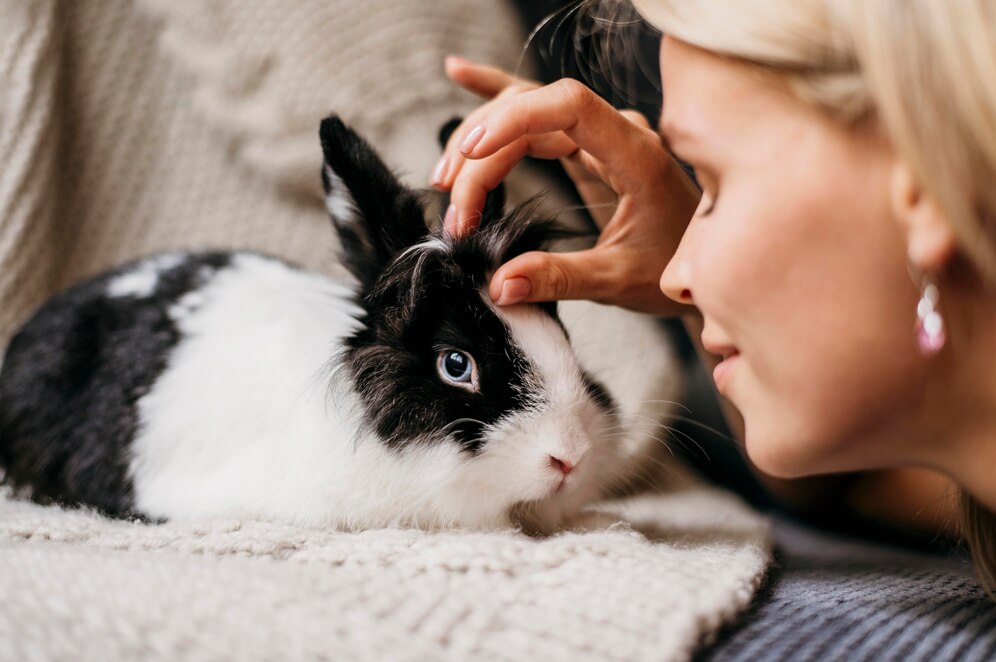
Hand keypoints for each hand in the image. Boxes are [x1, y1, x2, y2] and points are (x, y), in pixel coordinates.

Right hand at [436, 57, 700, 315]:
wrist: (702, 266)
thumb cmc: (672, 266)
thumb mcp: (618, 279)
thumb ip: (560, 277)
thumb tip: (499, 283)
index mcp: (636, 154)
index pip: (567, 106)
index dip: (513, 120)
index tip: (471, 155)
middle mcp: (617, 133)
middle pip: (532, 114)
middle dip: (482, 154)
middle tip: (455, 212)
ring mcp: (600, 135)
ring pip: (526, 116)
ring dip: (480, 142)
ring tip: (446, 183)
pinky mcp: (585, 147)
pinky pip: (535, 116)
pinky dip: (498, 101)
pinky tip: (461, 75)